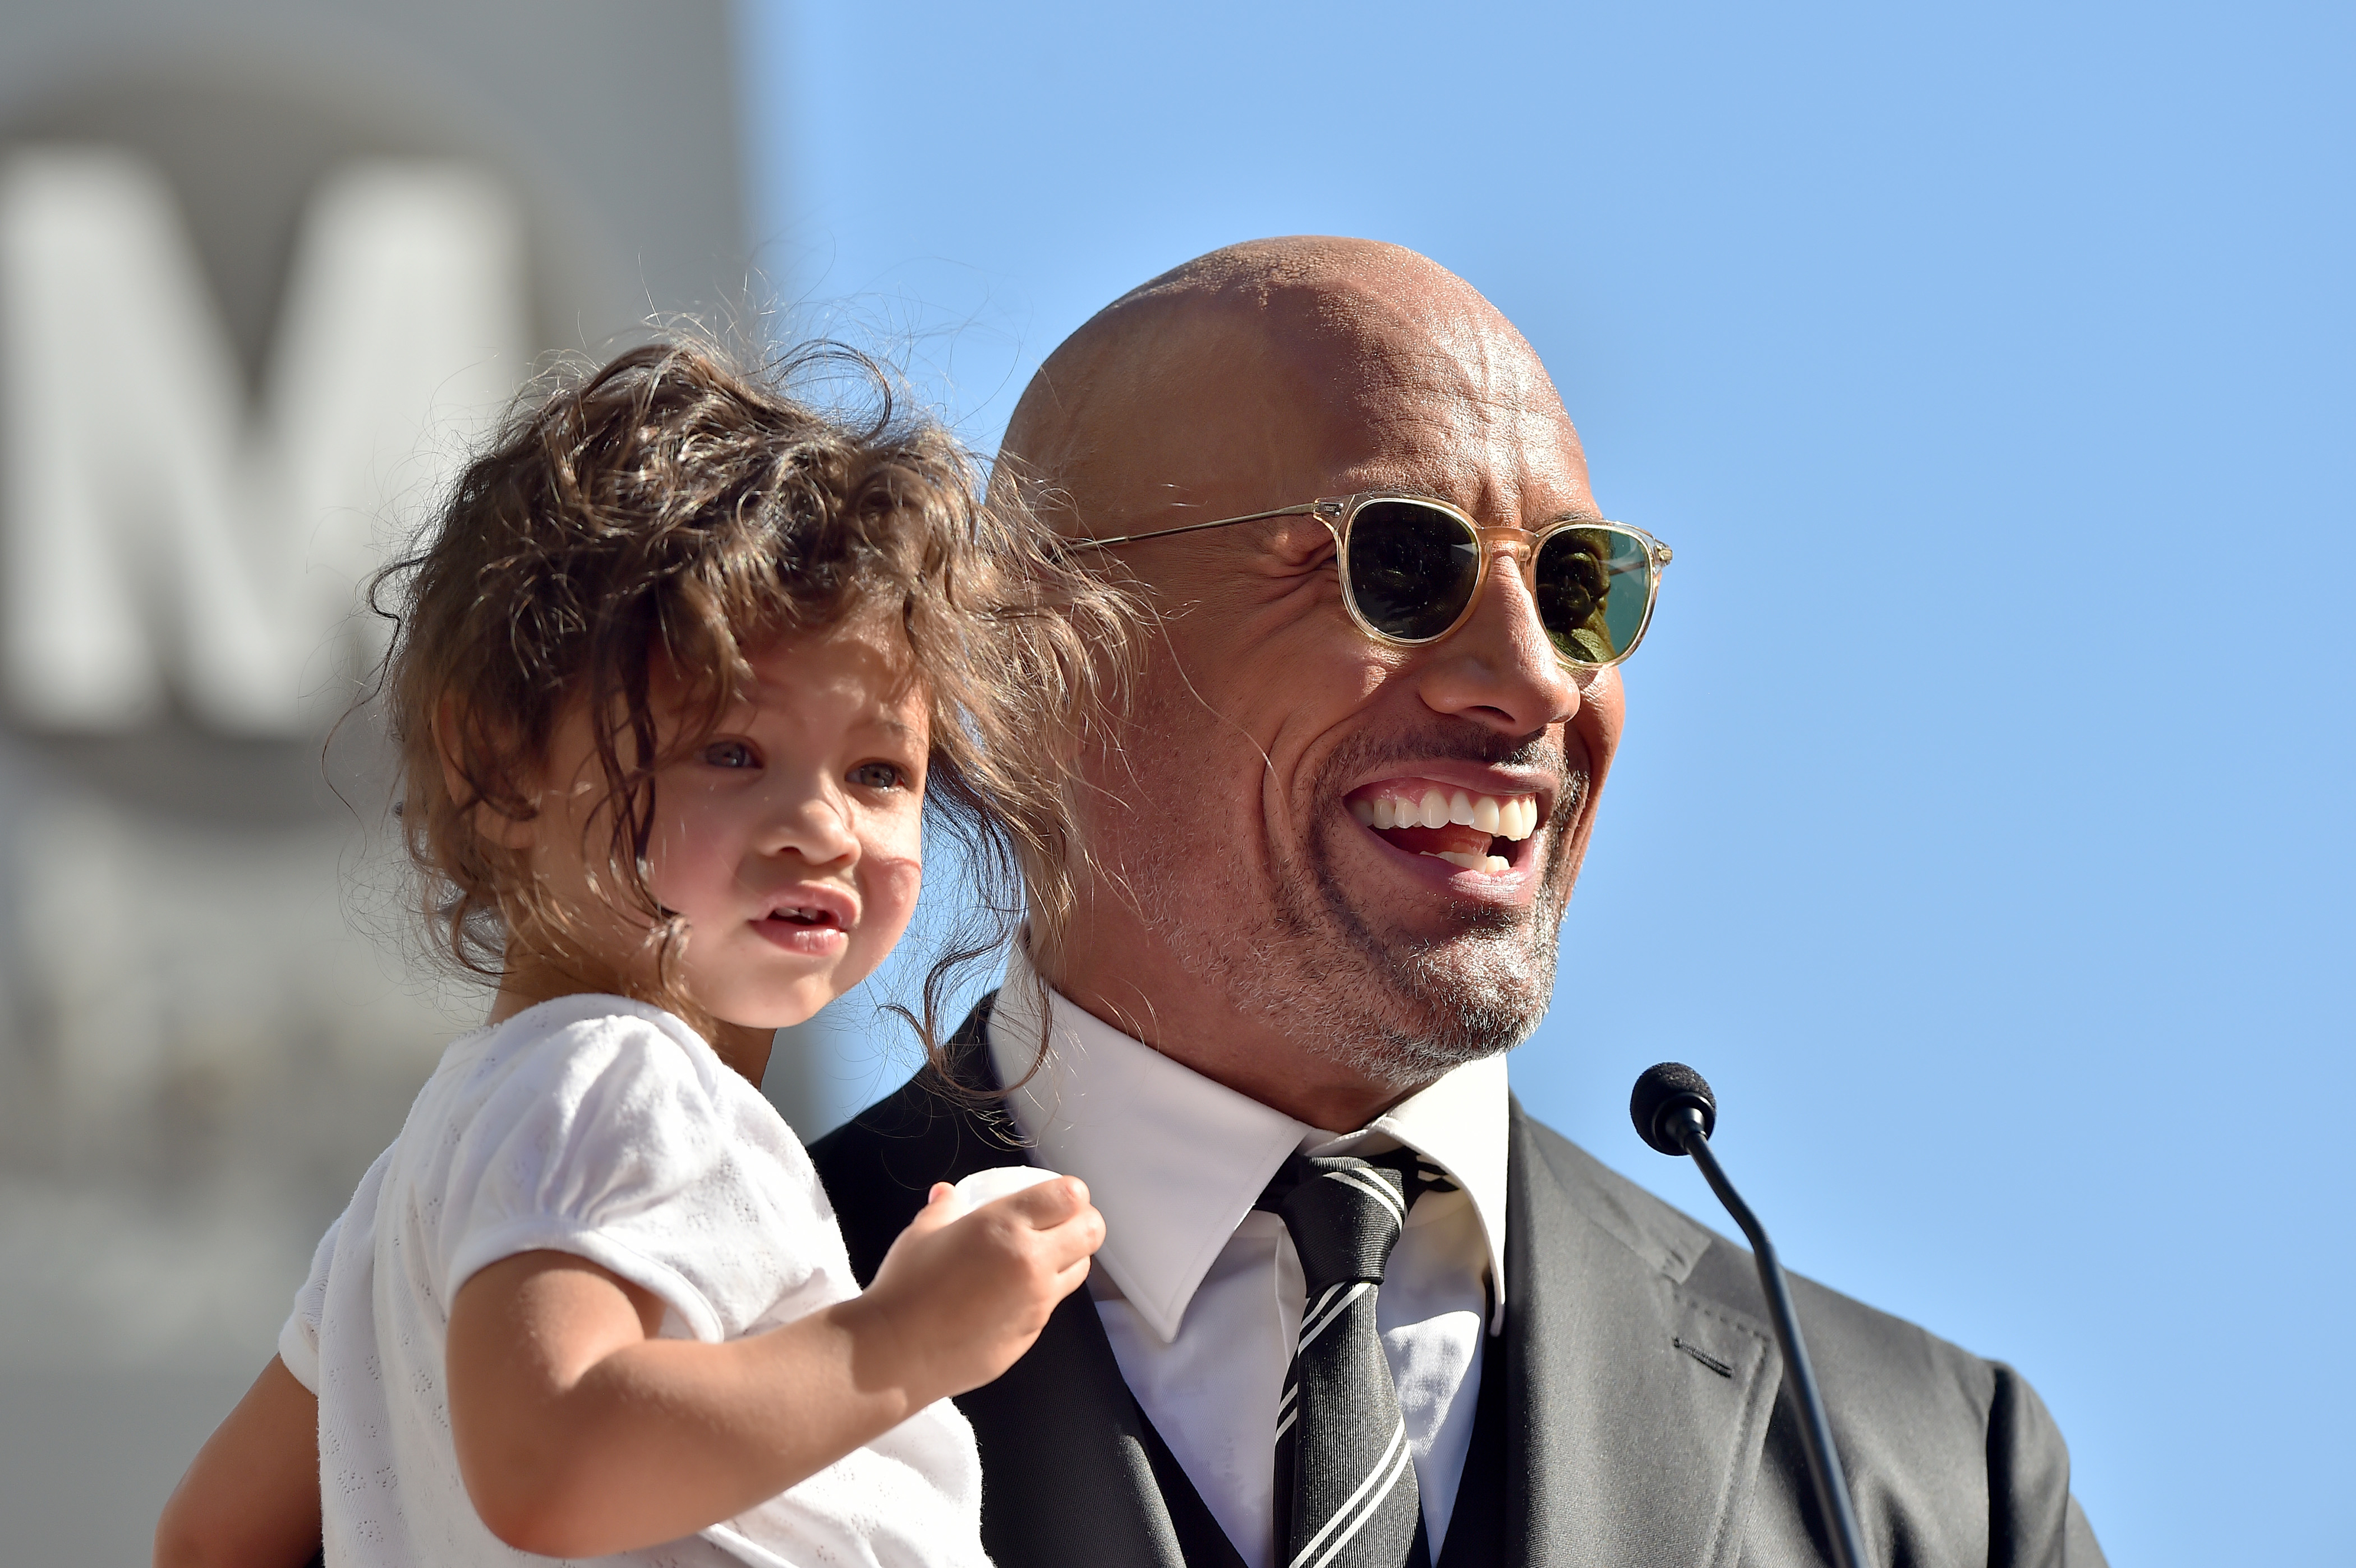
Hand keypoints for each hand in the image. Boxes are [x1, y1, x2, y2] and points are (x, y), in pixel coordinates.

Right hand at [848, 1177, 1103, 1404]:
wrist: (896, 1352)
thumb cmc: (906, 1286)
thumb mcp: (922, 1234)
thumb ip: (943, 1208)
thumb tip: (947, 1193)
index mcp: (1006, 1226)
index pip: (1071, 1196)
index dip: (1070, 1193)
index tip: (1056, 1197)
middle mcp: (1031, 1261)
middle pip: (1091, 1231)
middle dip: (1083, 1222)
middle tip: (1060, 1223)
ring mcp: (1036, 1302)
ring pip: (1080, 1270)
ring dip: (1068, 1258)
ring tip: (1039, 1257)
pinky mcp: (1032, 1334)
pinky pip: (1051, 1304)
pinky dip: (1043, 1293)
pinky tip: (1011, 1294)